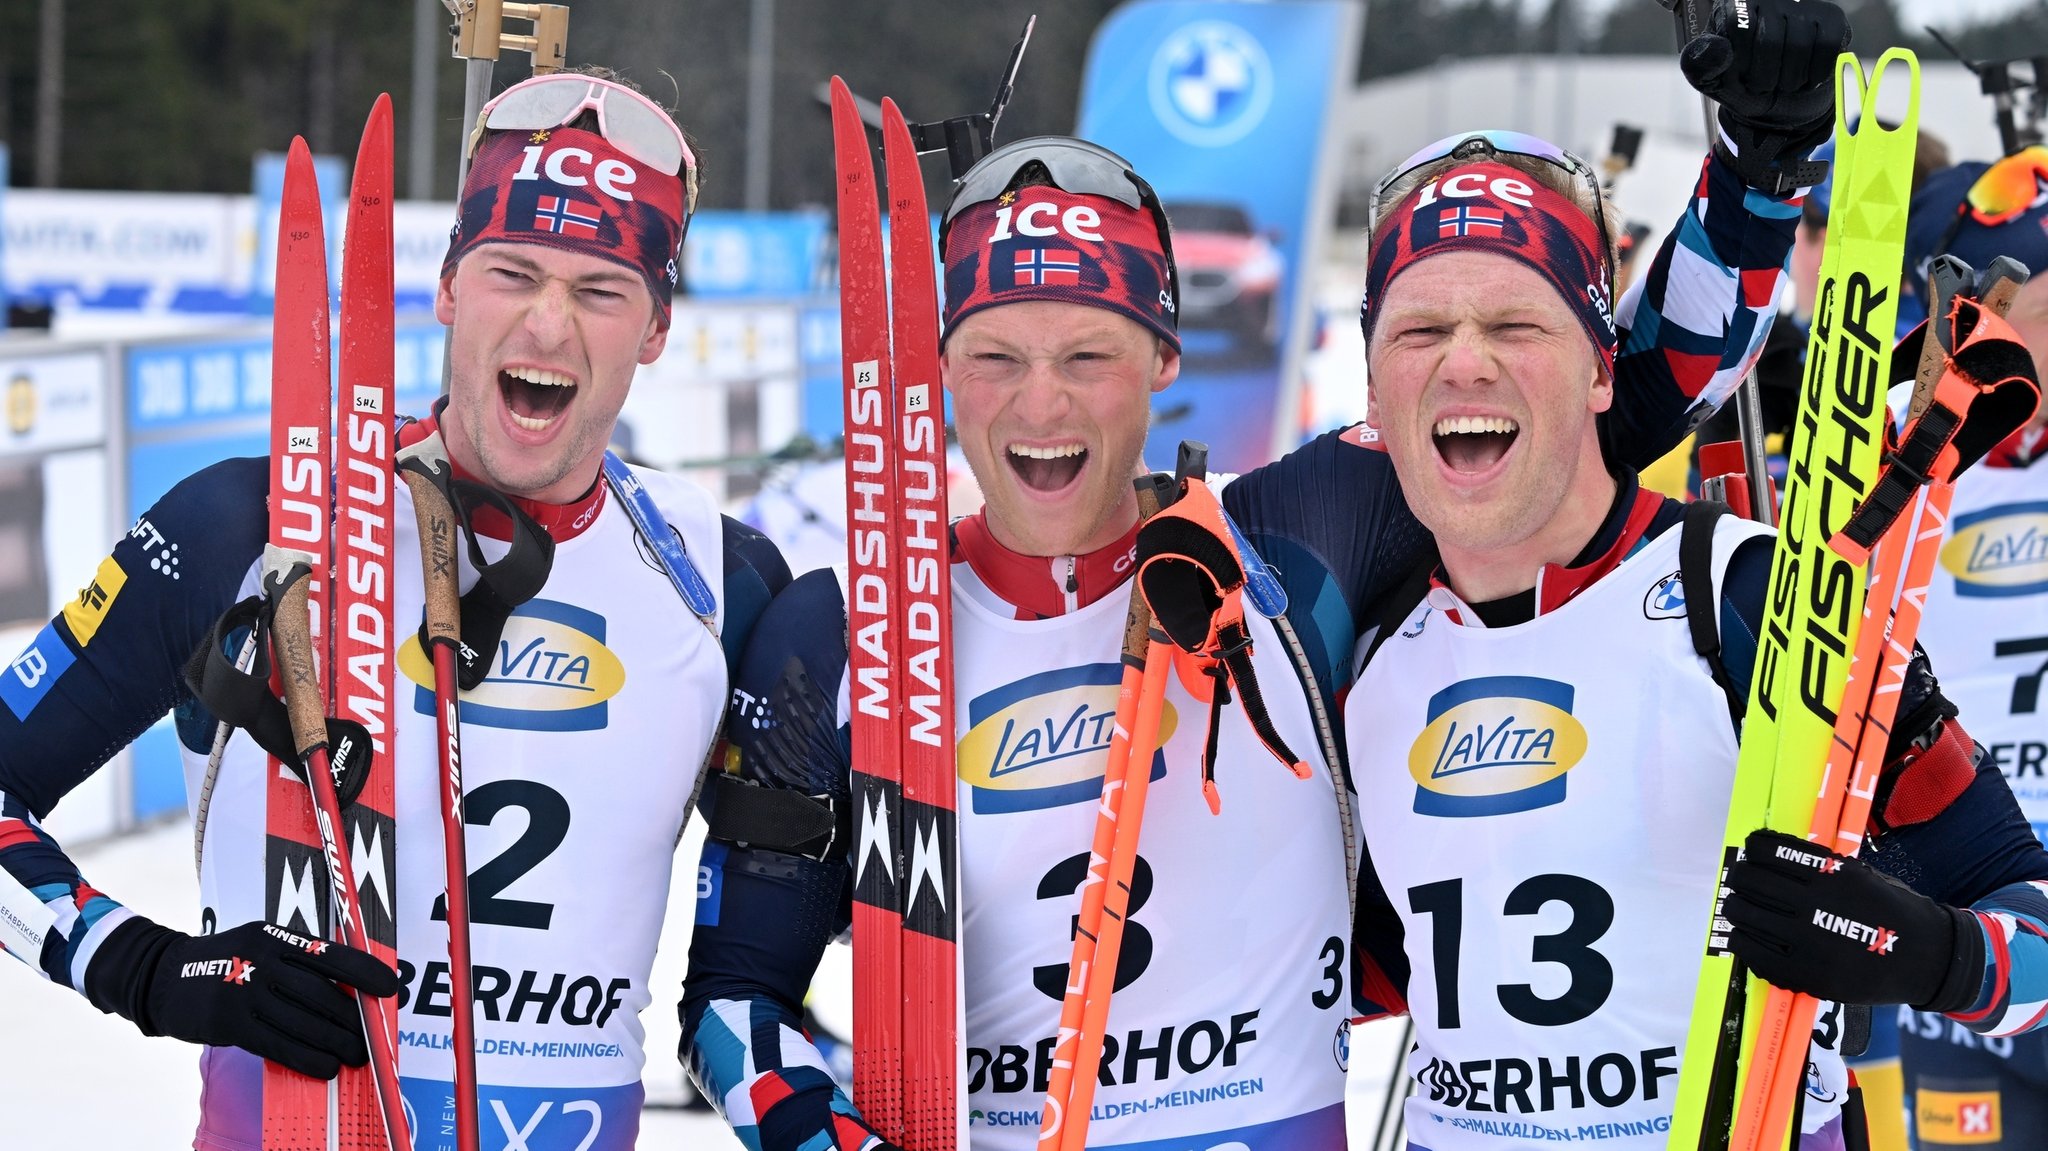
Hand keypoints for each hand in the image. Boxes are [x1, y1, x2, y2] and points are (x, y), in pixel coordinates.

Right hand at [104, 919, 398, 1077]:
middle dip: (352, 1019)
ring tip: (357, 1056)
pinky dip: (305, 1057)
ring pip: (301, 1021)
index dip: (364, 972)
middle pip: (320, 993)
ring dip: (335, 1042)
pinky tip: (325, 1067)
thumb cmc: (226, 960)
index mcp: (275, 937)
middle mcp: (262, 961)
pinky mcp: (229, 1023)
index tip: (391, 987)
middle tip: (373, 1037)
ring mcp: (243, 992)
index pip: (330, 953)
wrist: (161, 975)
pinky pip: (276, 1044)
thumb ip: (298, 959)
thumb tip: (348, 988)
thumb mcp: (260, 943)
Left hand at [1680, 0, 1850, 192]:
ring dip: (1791, 79)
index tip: (1740, 78)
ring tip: (1783, 84)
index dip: (1741, 64)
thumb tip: (1715, 47)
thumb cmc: (1739, 83)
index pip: (1739, 27)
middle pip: (1771, 40)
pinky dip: (1816, 73)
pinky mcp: (1830, 18)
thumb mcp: (1709, 79)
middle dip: (1766, 77)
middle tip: (1763, 87)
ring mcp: (1802, 6)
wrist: (1775, 97)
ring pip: (1800, 43)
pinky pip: (1828, 45)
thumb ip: (1701, 63)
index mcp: (1734, 9)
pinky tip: (1806, 80)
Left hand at [1723, 829, 1982, 1009]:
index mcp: (1830, 875)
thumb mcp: (1860, 874)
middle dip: (1739, 878)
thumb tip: (1768, 856)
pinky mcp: (1806, 975)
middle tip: (1739, 881)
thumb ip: (1817, 867)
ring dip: (1735, 909)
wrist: (1928, 959)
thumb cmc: (1891, 911)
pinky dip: (1743, 942)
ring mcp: (1809, 942)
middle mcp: (1816, 905)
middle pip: (1749, 882)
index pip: (1766, 852)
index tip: (1750, 853)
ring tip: (1738, 908)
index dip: (1752, 850)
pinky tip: (1746, 937)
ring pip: (1745, 916)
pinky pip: (1754, 954)